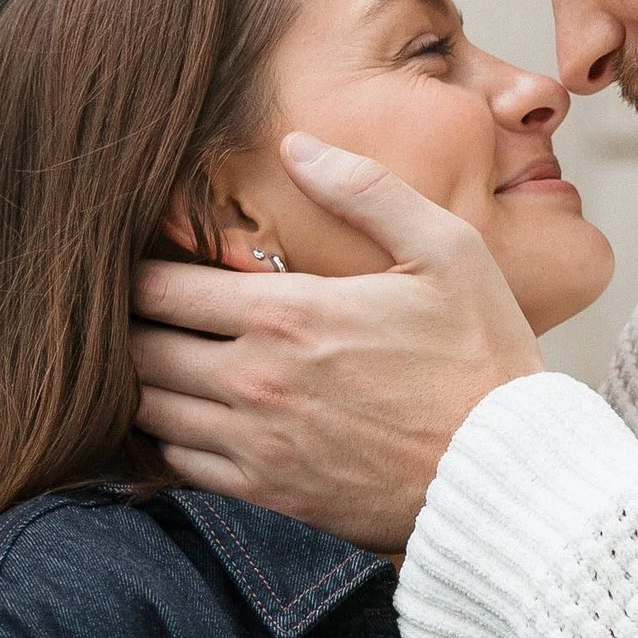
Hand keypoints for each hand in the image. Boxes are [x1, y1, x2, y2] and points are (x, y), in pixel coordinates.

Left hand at [130, 137, 541, 550]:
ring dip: (144, 379)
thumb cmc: (484, 361)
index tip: (146, 258)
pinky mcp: (268, 492)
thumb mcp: (447, 250)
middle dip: (131, 323)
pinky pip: (179, 462)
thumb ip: (365, 190)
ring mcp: (256, 442)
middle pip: (139, 348)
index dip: (138, 268)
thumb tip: (296, 145)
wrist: (505, 475)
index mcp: (288, 314)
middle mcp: (255, 380)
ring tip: (161, 356)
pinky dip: (170, 435)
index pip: (160, 286)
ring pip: (147, 407)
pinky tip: (193, 413)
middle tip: (144, 308)